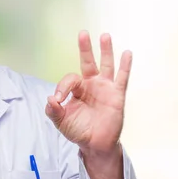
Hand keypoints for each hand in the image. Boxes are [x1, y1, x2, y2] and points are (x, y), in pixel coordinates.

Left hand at [45, 30, 131, 154]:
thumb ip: (53, 110)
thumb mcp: (61, 121)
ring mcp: (104, 88)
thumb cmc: (78, 130)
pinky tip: (127, 53)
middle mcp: (91, 85)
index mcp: (76, 90)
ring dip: (106, 51)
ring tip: (105, 36)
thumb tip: (50, 99)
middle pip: (87, 62)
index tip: (58, 99)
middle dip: (85, 48)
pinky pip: (122, 78)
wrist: (95, 144)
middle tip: (82, 34)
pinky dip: (125, 66)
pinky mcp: (117, 95)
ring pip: (106, 65)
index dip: (62, 87)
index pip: (69, 80)